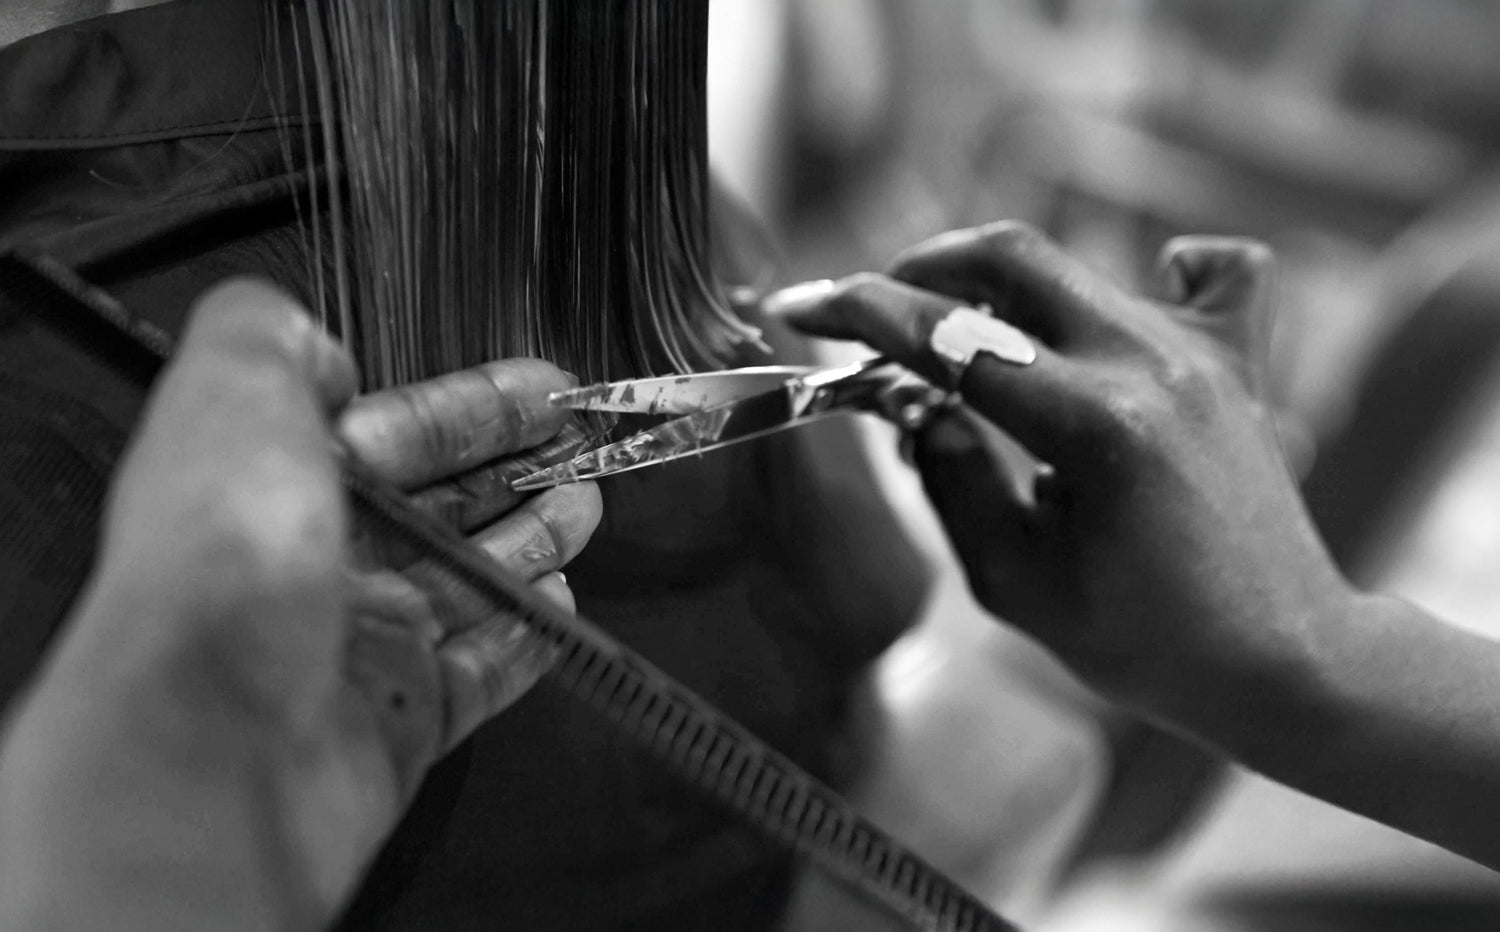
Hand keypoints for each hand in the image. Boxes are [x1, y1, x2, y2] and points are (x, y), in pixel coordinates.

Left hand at [0, 280, 599, 929]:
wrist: (213, 741)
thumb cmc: (230, 555)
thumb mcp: (233, 396)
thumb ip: (269, 339)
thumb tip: (326, 359)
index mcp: (278, 483)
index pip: (395, 431)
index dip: (477, 406)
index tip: (555, 389)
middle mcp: (317, 564)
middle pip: (438, 506)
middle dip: (516, 470)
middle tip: (591, 448)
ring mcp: (361, 648)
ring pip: (465, 585)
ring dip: (531, 542)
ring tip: (591, 509)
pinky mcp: (401, 723)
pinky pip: (477, 672)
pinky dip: (524, 639)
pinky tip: (564, 609)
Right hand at [768, 222, 1354, 713]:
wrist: (1279, 659)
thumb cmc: (1146, 644)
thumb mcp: (1017, 585)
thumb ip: (952, 481)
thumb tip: (916, 405)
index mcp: (1098, 427)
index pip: (952, 337)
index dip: (861, 313)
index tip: (804, 306)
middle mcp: (1154, 364)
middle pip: (1012, 256)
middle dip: (921, 267)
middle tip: (873, 307)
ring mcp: (1203, 351)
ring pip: (1076, 270)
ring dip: (998, 293)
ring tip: (961, 350)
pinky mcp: (1236, 359)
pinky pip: (1206, 270)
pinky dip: (1154, 273)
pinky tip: (1121, 317)